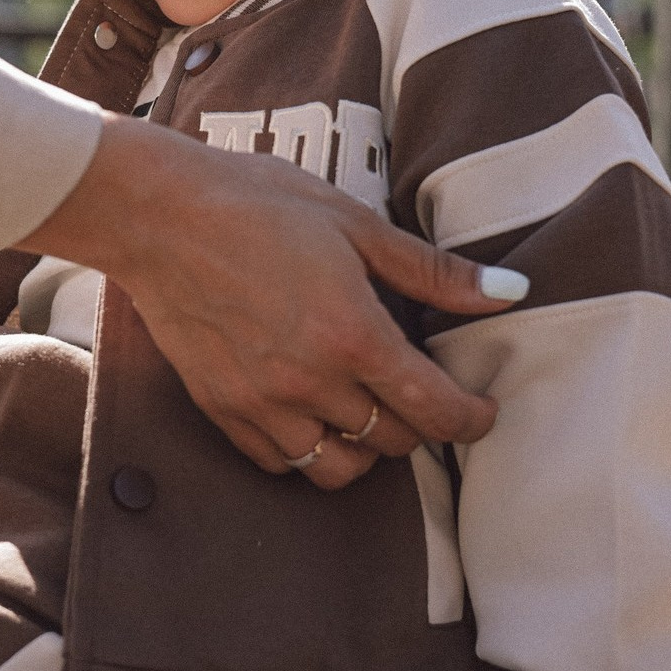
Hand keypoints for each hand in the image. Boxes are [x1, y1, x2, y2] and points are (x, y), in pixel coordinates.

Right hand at [22, 114, 524, 485]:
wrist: (158, 214)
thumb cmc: (257, 203)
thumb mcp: (354, 223)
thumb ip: (432, 270)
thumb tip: (511, 291)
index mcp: (354, 334)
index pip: (436, 409)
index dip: (472, 418)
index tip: (480, 411)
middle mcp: (311, 381)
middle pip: (394, 441)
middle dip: (421, 424)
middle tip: (417, 393)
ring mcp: (261, 401)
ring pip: (338, 467)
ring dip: (366, 449)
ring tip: (365, 413)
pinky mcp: (220, 407)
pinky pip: (278, 461)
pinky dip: (305, 451)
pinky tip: (309, 415)